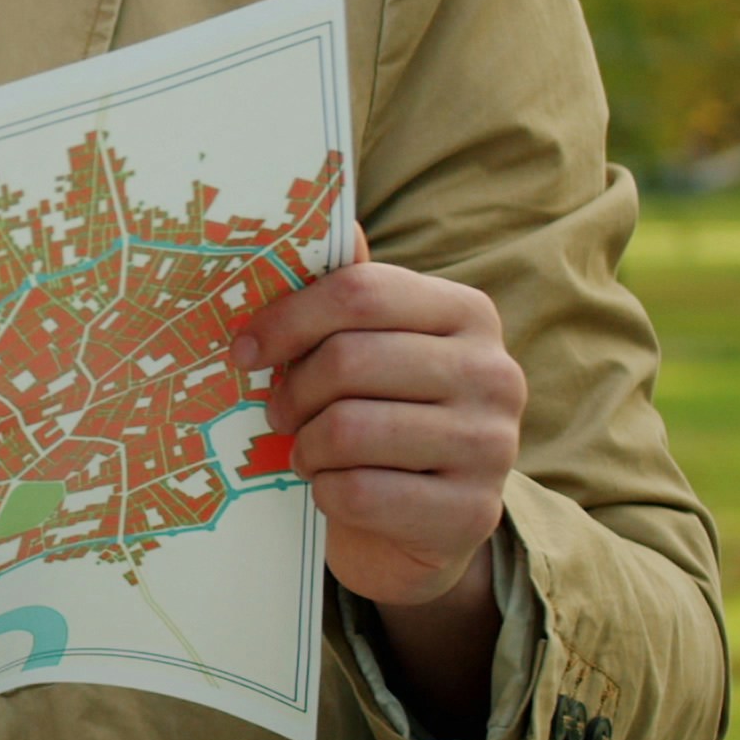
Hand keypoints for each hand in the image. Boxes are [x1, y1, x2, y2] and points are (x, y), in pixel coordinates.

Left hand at [239, 226, 526, 612]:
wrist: (420, 522)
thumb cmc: (381, 413)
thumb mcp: (367, 346)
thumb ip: (345, 291)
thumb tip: (310, 217)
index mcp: (467, 313)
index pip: (360, 292)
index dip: (287, 319)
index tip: (244, 350)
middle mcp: (495, 372)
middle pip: (349, 361)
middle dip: (294, 391)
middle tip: (277, 411)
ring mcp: (492, 445)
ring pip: (350, 429)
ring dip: (307, 446)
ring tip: (308, 450)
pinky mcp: (472, 512)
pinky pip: (360, 491)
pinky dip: (326, 491)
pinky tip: (334, 487)